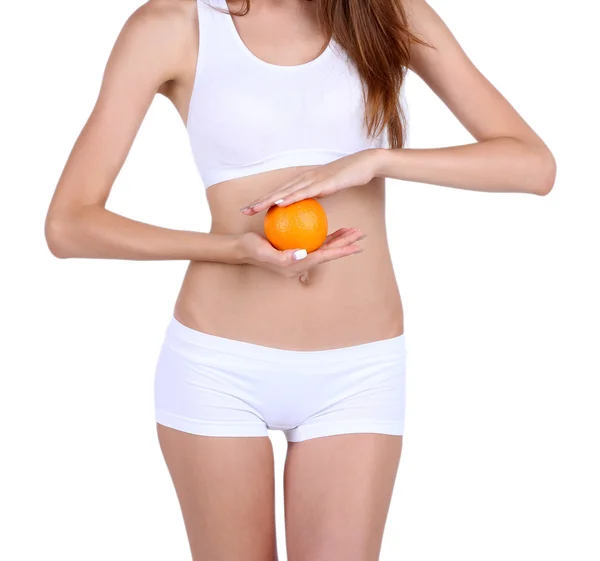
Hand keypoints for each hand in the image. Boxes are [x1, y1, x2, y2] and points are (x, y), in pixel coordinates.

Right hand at [236, 227, 365, 280]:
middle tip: (361, 235)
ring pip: (325, 247)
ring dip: (340, 240)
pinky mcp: (297, 248)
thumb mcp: (264, 252)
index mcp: (297, 266)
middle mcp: (302, 263)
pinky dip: (328, 236)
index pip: (323, 257)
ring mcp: (300, 256)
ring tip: (354, 231)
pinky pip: (316, 242)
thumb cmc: (251, 249)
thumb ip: (283, 257)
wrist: (242, 248)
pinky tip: (336, 228)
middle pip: (328, 252)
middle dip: (346, 245)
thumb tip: (303, 254)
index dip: (340, 251)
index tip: (356, 246)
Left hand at [239, 149, 383, 215]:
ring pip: (286, 192)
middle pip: (277, 192)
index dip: (264, 200)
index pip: (280, 192)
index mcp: (304, 180)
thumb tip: (308, 209)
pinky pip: (303, 193)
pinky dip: (290, 199)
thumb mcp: (328, 189)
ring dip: (269, 200)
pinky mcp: (323, 183)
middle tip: (243, 211)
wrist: (365, 164)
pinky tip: (279, 205)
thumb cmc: (348, 176)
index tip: (250, 209)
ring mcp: (312, 180)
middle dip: (259, 201)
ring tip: (254, 209)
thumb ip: (316, 196)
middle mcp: (304, 178)